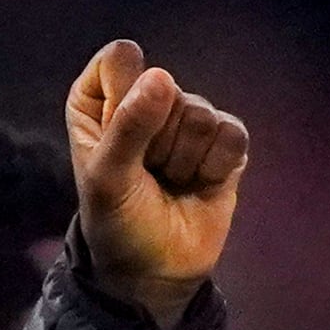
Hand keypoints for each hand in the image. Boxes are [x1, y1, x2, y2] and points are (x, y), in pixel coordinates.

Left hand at [66, 39, 249, 326]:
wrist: (154, 270)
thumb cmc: (117, 222)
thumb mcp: (107, 178)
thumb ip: (128, 126)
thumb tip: (161, 77)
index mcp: (99, 102)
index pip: (120, 59)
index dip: (123, 97)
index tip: (113, 137)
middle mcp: (144, 102)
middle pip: (166, 88)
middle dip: (156, 141)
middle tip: (144, 176)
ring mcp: (187, 120)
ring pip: (199, 113)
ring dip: (183, 159)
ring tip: (169, 182)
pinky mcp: (223, 142)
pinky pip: (231, 134)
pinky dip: (214, 167)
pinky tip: (199, 185)